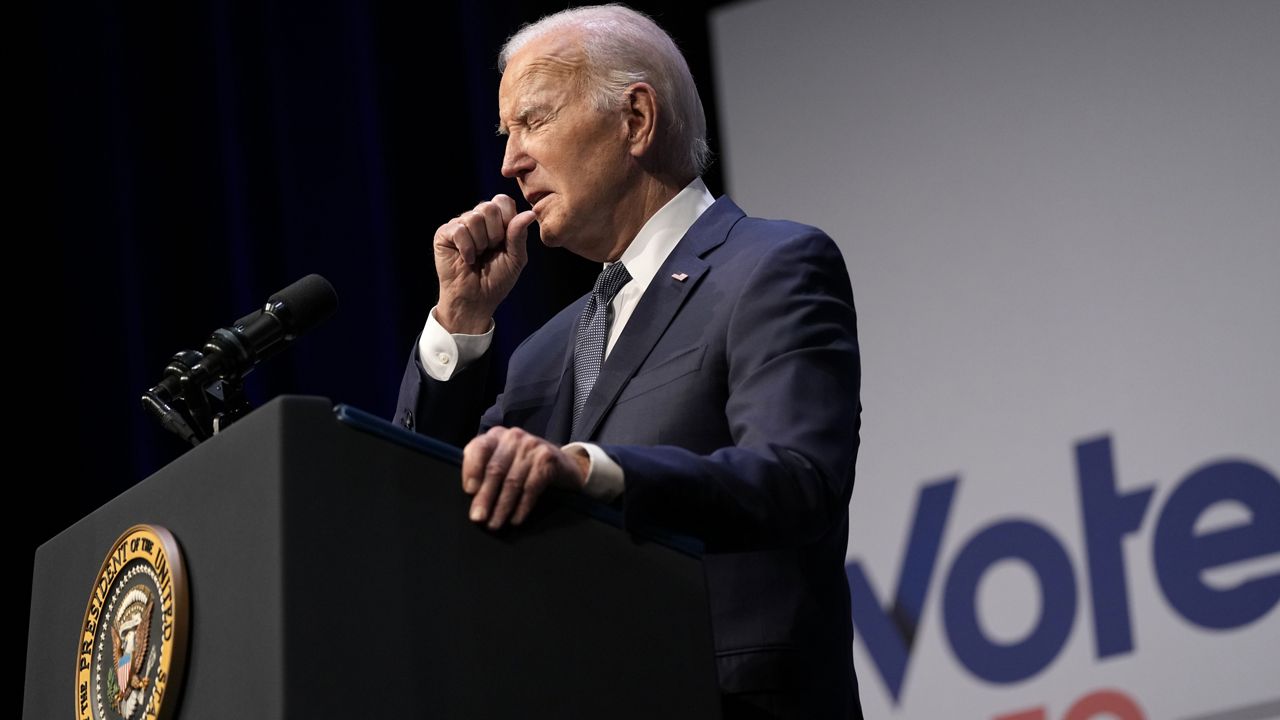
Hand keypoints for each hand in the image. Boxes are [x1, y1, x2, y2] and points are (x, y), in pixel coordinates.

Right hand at [433, 194, 537, 333]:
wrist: (476, 300)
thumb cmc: (496, 280)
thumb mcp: (516, 258)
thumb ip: (519, 234)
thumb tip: (531, 213)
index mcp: (496, 220)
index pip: (503, 201)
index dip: (507, 221)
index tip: (505, 242)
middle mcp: (477, 218)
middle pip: (488, 207)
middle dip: (494, 234)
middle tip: (490, 251)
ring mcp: (459, 224)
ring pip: (473, 218)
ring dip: (480, 243)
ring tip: (478, 256)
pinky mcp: (444, 234)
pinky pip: (459, 230)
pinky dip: (467, 248)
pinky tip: (467, 259)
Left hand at [461, 426, 589, 528]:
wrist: (564, 465)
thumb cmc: (526, 466)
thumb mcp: (504, 460)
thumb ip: (485, 470)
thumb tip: (472, 495)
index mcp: (496, 436)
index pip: (478, 448)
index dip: (472, 470)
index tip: (469, 492)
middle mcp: (513, 437)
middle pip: (495, 469)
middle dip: (485, 497)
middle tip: (478, 518)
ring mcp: (532, 446)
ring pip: (512, 481)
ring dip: (502, 507)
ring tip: (495, 524)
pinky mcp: (547, 459)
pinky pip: (531, 488)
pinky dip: (522, 506)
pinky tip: (516, 519)